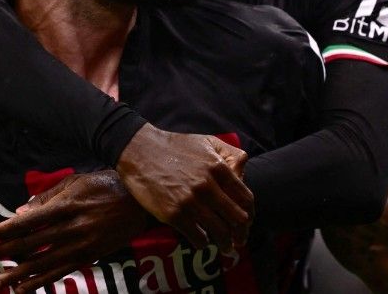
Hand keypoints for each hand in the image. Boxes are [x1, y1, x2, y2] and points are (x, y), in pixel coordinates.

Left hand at [0, 170, 146, 293]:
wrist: (139, 202)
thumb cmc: (103, 186)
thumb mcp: (73, 183)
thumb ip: (45, 198)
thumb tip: (19, 213)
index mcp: (66, 205)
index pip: (27, 222)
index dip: (3, 231)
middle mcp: (72, 228)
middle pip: (31, 244)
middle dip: (3, 253)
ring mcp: (82, 245)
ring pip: (42, 264)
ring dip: (16, 274)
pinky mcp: (89, 257)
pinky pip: (60, 272)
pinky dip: (39, 282)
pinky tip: (22, 288)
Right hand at [115, 124, 252, 248]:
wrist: (138, 150)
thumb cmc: (173, 146)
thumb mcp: (205, 141)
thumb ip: (229, 153)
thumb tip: (243, 172)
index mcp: (218, 168)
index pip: (246, 199)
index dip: (249, 214)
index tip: (246, 222)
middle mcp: (207, 186)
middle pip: (237, 219)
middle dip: (241, 233)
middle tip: (238, 239)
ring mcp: (191, 201)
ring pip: (220, 232)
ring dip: (225, 243)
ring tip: (224, 247)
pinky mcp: (174, 214)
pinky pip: (198, 238)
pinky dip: (203, 243)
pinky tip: (201, 241)